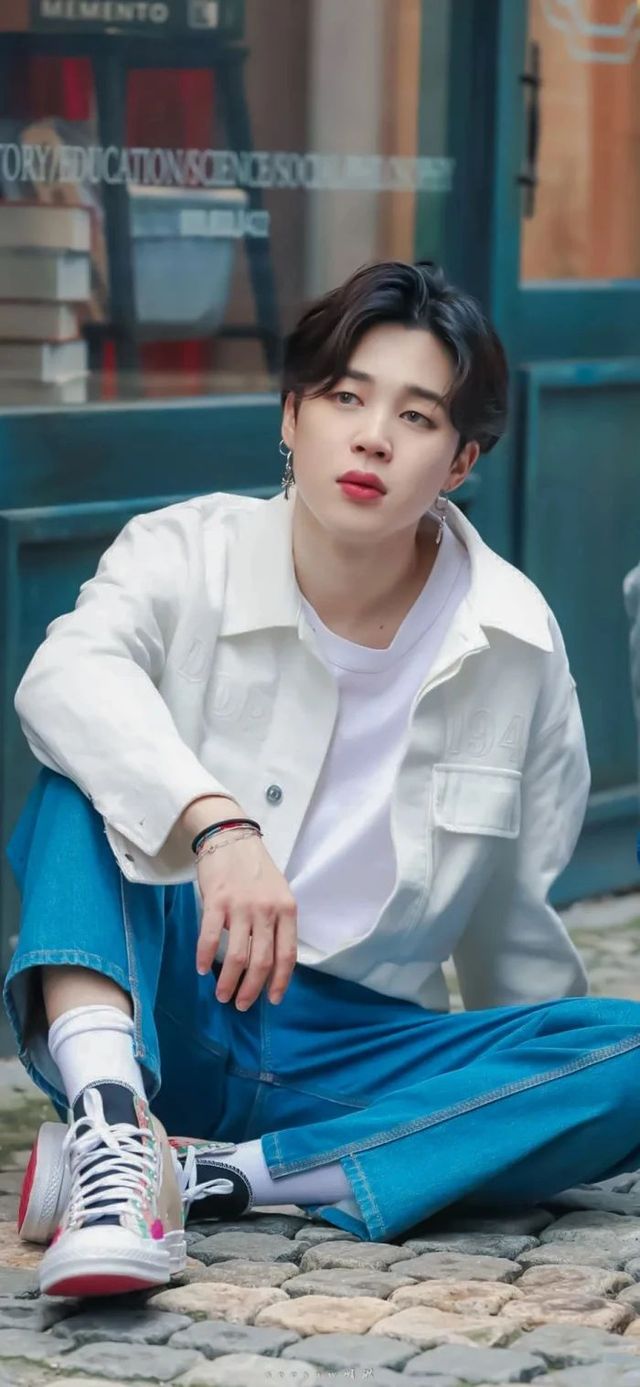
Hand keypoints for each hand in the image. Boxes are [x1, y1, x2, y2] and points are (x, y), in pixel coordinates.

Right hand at [195, 831, 297, 1010]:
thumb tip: (269, 961)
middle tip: (241, 1005)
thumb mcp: (278, 893)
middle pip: (262, 961)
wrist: (230, 836)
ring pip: (238, 955)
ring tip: (222, 995)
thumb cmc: (254, 868)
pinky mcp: (217, 900)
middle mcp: (267, 910)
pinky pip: (210, 937)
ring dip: (229, 981)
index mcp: (287, 910)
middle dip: (252, 989)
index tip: (272, 999)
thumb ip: (276, 923)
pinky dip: (205, 957)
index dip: (280, 982)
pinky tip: (202, 969)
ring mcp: (242, 906)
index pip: (287, 955)